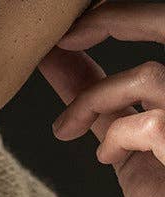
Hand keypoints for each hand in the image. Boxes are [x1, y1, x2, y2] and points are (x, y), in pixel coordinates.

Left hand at [39, 1, 164, 196]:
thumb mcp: (134, 150)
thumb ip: (108, 111)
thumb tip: (67, 69)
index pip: (162, 33)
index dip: (119, 19)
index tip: (68, 36)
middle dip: (113, 21)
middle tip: (61, 39)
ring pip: (148, 74)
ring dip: (95, 97)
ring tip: (66, 129)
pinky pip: (150, 121)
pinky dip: (117, 135)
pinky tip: (106, 158)